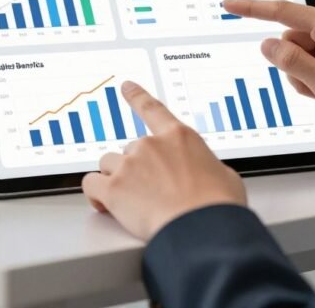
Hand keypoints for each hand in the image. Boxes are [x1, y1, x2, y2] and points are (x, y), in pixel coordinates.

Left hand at [82, 81, 246, 240]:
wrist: (202, 228)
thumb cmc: (217, 206)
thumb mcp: (223, 175)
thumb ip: (204, 166)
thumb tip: (204, 174)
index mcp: (179, 137)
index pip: (152, 109)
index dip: (137, 96)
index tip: (126, 87)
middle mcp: (151, 145)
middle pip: (129, 150)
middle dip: (136, 170)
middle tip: (151, 193)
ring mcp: (130, 165)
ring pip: (108, 165)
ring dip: (116, 180)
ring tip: (133, 202)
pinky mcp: (113, 188)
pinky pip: (91, 184)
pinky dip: (95, 195)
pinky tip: (105, 205)